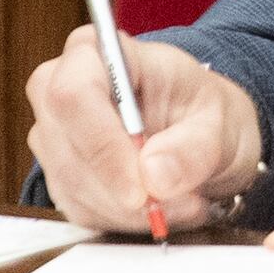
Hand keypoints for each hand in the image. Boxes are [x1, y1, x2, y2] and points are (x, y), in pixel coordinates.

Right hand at [20, 27, 259, 237]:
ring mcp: (54, 134)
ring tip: (183, 202)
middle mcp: (60, 88)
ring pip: (73, 187)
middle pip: (66, 148)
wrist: (199, 133)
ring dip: (131, 211)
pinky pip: (80, 211)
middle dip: (123, 190)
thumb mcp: (219, 121)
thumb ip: (194, 146)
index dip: (103, 146)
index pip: (73, 93)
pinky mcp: (59, 175)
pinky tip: (160, 209)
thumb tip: (157, 176)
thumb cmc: (202, 110)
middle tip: (179, 202)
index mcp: (96, 52)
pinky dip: (125, 221)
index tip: (141, 189)